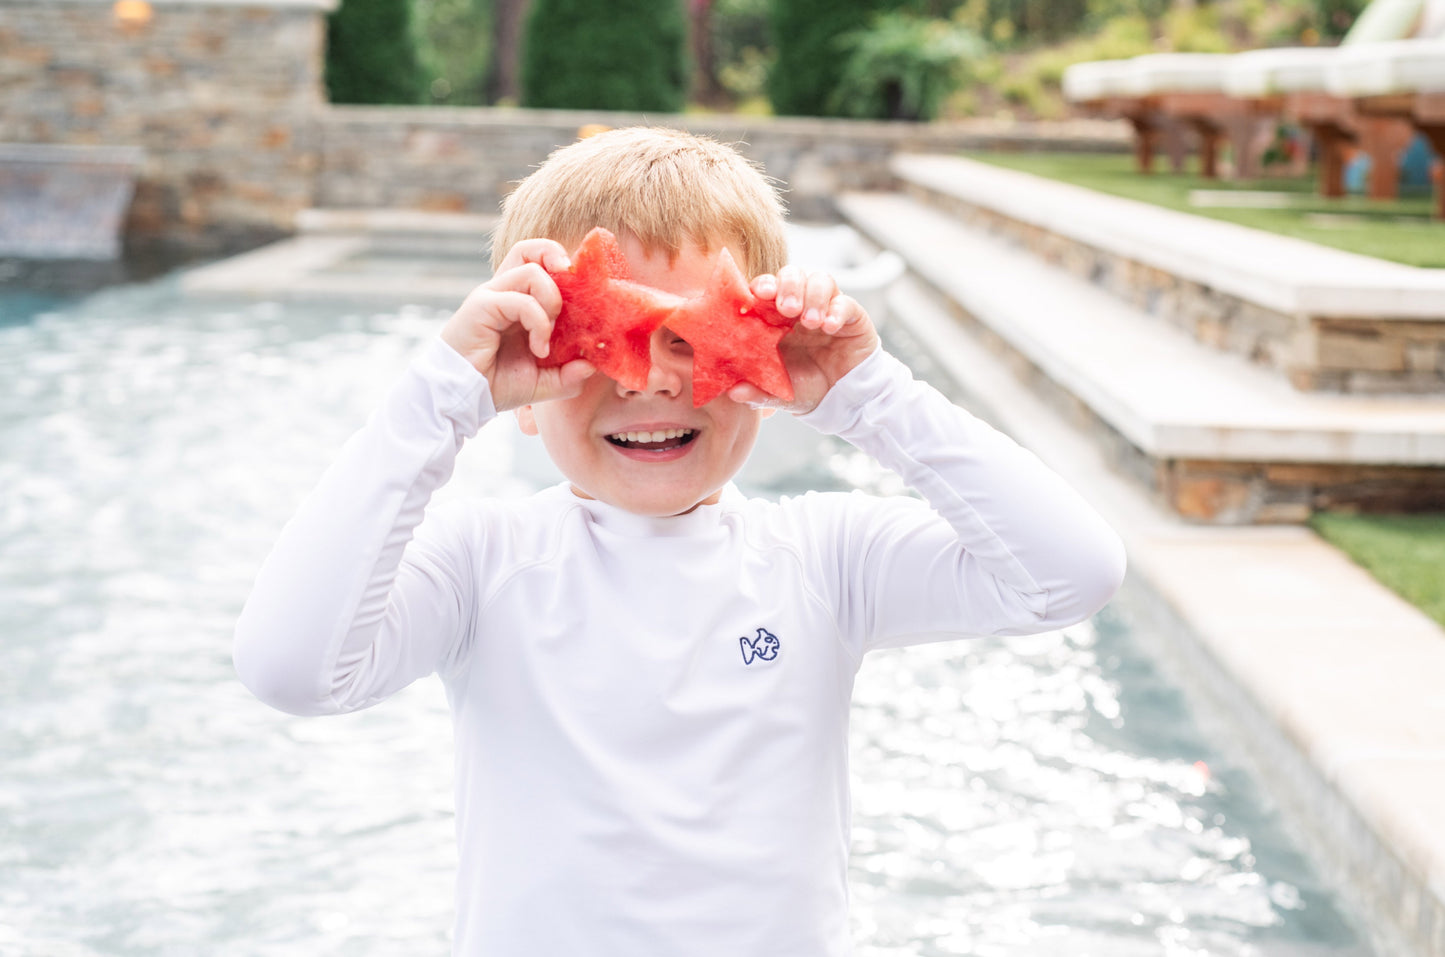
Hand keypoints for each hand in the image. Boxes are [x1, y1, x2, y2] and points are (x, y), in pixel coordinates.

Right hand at [439, 239, 596, 411]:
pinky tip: (538, 349)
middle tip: (574, 289)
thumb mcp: (542, 383)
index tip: (584, 296)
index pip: (540, 263)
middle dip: (557, 258)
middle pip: (530, 249)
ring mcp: (491, 296)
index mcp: (516, 301)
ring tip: (549, 337)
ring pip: (532, 270)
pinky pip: (521, 300)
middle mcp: (503, 292)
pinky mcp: (482, 306)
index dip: (564, 269)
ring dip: (551, 302)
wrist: (461, 399)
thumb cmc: (495, 385)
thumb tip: (593, 364)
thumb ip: (568, 375)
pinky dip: (539, 323)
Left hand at [728, 266, 879, 413]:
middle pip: (792, 274)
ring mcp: (826, 308)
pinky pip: (846, 302)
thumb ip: (758, 392)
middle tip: (787, 308)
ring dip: (813, 296)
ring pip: (820, 279)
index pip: (766, 289)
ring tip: (810, 322)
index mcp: (775, 318)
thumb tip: (734, 393)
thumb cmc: (805, 387)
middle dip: (788, 286)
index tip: (759, 294)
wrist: (841, 399)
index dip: (762, 286)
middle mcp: (800, 306)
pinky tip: (829, 327)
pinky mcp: (851, 316)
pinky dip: (837, 310)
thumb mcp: (779, 393)